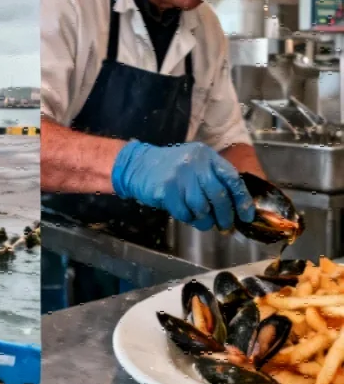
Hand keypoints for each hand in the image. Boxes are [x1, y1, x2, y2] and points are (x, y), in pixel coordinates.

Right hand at [111, 140, 255, 231]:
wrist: (137, 166)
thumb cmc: (170, 168)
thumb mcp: (195, 164)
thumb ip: (213, 178)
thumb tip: (235, 206)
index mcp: (207, 156)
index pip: (232, 179)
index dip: (242, 200)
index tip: (246, 216)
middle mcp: (195, 164)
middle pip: (219, 196)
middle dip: (225, 216)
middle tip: (226, 227)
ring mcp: (180, 177)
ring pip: (202, 207)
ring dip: (205, 220)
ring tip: (204, 223)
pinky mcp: (166, 191)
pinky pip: (184, 213)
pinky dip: (188, 219)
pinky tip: (186, 215)